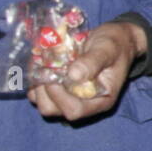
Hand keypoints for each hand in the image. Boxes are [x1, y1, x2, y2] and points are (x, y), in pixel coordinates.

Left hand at [26, 21, 146, 122]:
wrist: (115, 40)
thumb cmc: (116, 45)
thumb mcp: (108, 50)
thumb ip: (92, 62)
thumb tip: (73, 75)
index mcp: (100, 101)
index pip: (74, 110)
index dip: (59, 96)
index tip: (54, 73)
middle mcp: (84, 104)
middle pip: (53, 110)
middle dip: (43, 90)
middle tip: (44, 67)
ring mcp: (70, 97)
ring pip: (42, 102)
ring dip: (36, 84)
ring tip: (41, 62)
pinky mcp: (60, 89)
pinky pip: (39, 91)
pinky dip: (35, 79)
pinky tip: (40, 62)